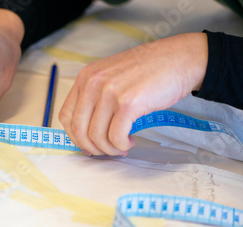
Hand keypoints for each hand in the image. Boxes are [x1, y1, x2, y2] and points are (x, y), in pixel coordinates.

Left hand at [58, 33, 207, 155]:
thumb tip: (87, 132)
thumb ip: (96, 98)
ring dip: (109, 149)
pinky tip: (130, 141)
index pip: (65, 116)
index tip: (87, 145)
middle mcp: (93, 83)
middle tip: (106, 151)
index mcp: (86, 77)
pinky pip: (115, 137)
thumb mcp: (111, 77)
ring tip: (121, 147)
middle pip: (79, 130)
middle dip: (92, 148)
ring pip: (96, 137)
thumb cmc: (148, 71)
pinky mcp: (128, 103)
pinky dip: (121, 145)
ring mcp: (109, 92)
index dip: (75, 136)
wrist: (178, 59)